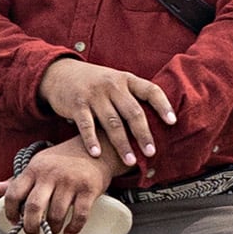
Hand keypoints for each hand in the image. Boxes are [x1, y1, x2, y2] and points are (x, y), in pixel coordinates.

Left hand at [0, 139, 111, 233]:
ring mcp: (71, 181)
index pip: (14, 193)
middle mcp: (51, 174)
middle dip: (30, 227)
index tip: (14, 221)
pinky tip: (69, 231)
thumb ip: (18, 179)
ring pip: (56, 215)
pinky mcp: (89, 189)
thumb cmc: (65, 159)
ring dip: (53, 228)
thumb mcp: (39, 164)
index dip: (10, 212)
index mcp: (35, 168)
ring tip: (53, 230)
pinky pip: (80, 216)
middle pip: (33, 207)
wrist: (98, 148)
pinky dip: (73, 228)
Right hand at [37, 56, 175, 168]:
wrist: (60, 73)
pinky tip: (97, 154)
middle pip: (133, 111)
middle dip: (143, 134)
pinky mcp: (77, 103)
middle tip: (151, 152)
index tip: (172, 122)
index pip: (150, 90)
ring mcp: (94, 94)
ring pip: (112, 122)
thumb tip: (157, 124)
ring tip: (130, 161)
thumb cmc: (94, 83)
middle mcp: (112, 85)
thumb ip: (132, 97)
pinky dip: (92, 140)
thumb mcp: (115, 82)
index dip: (163, 106)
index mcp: (126, 79)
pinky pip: (86, 125)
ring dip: (122, 144)